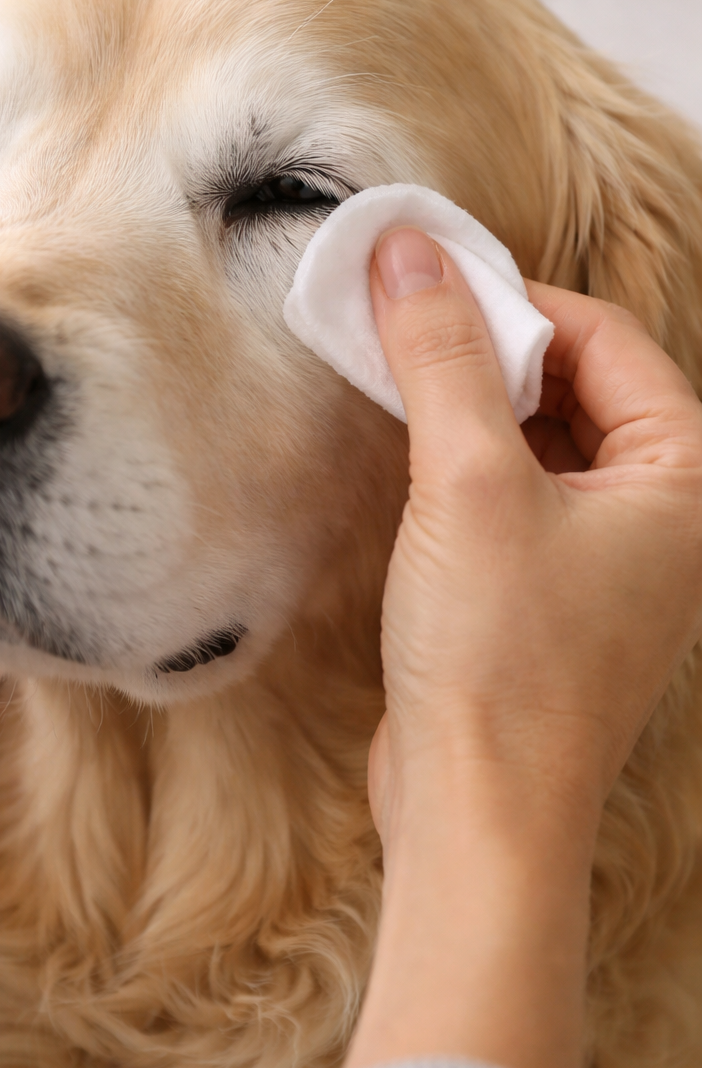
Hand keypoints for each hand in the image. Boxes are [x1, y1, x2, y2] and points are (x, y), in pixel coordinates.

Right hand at [344, 227, 701, 1067]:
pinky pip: (514, 497)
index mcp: (683, 483)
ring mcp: (606, 563)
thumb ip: (443, 359)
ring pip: (541, 442)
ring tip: (394, 381)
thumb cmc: (502, 662)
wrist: (476, 816)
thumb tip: (410, 251)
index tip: (429, 281)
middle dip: (490, 352)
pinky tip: (407, 457)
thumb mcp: (469, 485)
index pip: (608, 340)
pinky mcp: (548, 598)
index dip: (517, 300)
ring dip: (470, 407)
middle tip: (403, 325)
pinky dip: (464, 465)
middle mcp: (660, 520)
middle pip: (577, 386)